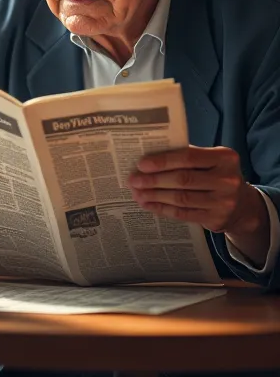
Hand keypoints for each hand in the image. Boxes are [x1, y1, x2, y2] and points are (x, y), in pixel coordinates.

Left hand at [128, 145, 269, 264]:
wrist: (243, 206)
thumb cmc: (217, 175)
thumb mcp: (212, 161)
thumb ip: (188, 156)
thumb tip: (150, 156)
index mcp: (225, 158)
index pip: (189, 157)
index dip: (163, 161)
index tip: (141, 164)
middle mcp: (227, 180)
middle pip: (183, 179)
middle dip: (154, 180)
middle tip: (133, 180)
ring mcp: (224, 202)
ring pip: (181, 199)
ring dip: (155, 196)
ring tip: (137, 193)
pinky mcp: (216, 220)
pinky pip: (184, 214)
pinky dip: (163, 209)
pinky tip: (149, 205)